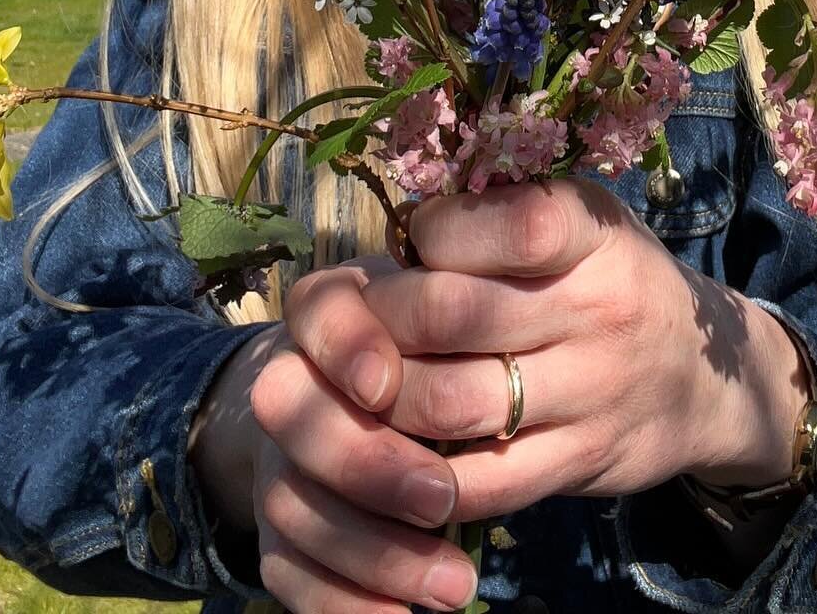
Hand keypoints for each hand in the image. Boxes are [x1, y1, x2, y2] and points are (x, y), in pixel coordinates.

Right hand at [192, 258, 482, 612]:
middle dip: (367, 463)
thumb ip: (496, 259)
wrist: (405, 388)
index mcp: (341, 305)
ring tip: (457, 585)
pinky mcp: (284, 525)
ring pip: (294, 505)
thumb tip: (535, 239)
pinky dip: (342, 603)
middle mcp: (296, 376)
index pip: (318, 309)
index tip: (386, 382)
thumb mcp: (485, 281)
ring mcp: (281, 454)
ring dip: (373, 551)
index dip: (343, 345)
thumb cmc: (471, 321)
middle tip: (444, 497)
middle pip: (292, 415)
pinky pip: (288, 571)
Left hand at [363, 177, 809, 521]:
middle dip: (380, 318)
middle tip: (358, 320)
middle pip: (451, 314)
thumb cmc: (612, 281)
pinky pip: (478, 482)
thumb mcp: (583, 222)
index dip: (434, 230)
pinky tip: (397, 446)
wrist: (707, 378)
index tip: (414, 240)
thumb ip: (504, 214)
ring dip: (384, 396)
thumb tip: (401, 220)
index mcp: (594, 230)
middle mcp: (599, 307)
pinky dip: (419, 472)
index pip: (502, 223)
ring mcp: (592, 392)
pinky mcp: (579, 463)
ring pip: (449, 403)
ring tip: (365, 381)